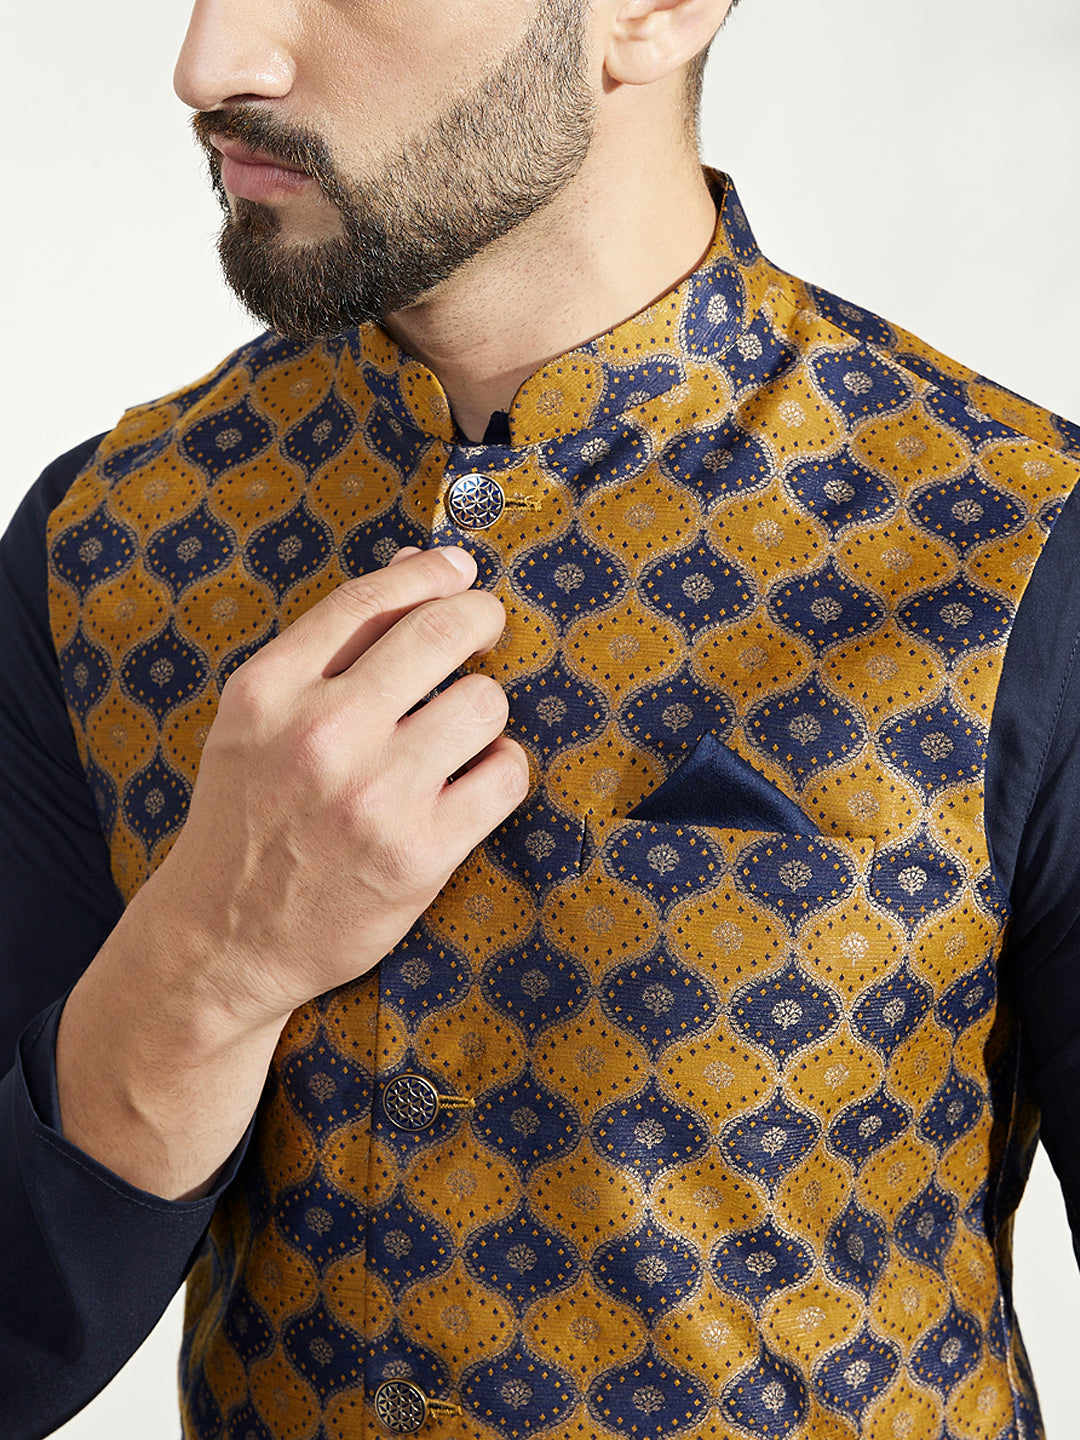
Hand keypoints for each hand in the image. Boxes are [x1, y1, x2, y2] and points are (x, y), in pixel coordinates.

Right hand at [142, 543, 528, 1032]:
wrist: (223, 941)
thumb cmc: (246, 820)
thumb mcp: (253, 722)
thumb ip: (324, 651)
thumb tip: (414, 571)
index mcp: (270, 691)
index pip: (370, 600)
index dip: (430, 574)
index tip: (459, 570)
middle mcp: (322, 734)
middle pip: (442, 634)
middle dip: (480, 617)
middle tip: (486, 625)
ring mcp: (375, 795)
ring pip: (484, 702)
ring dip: (482, 709)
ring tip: (460, 732)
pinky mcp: (420, 853)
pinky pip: (505, 775)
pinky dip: (500, 770)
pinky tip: (475, 780)